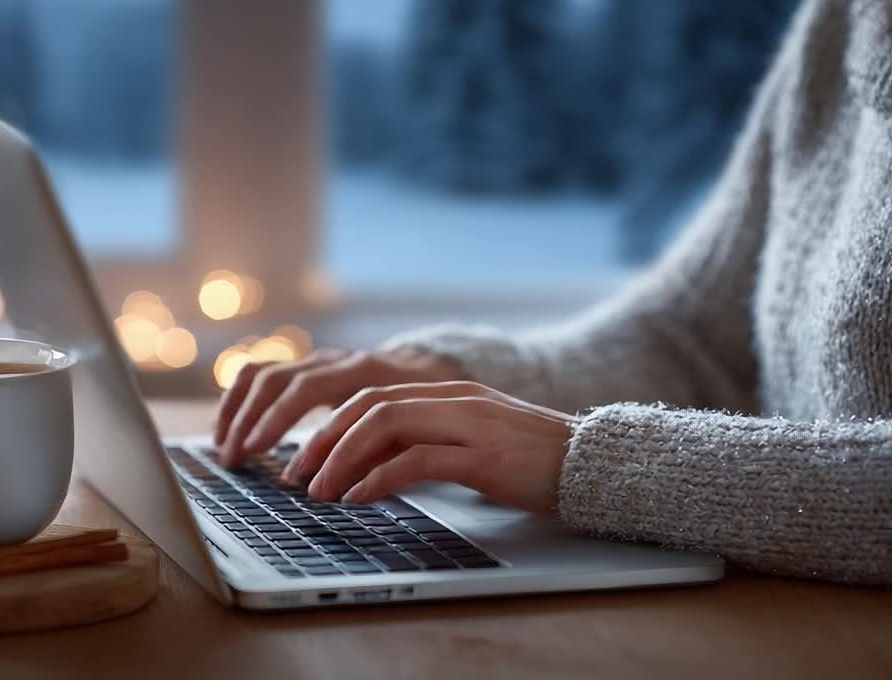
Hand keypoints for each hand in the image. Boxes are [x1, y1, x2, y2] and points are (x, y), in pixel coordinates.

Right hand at [214, 347, 465, 465]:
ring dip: (235, 410)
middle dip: (247, 420)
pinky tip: (228, 430)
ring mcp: (312, 360)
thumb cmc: (422, 408)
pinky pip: (258, 375)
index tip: (256, 450)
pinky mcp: (301, 368)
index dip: (277, 419)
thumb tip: (335, 486)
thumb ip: (375, 454)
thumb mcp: (411, 431)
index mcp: (359, 370)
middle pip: (273, 380)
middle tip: (233, 459)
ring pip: (259, 374)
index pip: (304, 389)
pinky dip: (237, 401)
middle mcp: (330, 360)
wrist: (428, 371)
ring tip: (224, 448)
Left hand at [285, 381, 576, 513]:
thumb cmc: (535, 462)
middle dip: (323, 439)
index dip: (330, 426)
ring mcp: (470, 424)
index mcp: (449, 393)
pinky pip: (417, 459)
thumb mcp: (474, 443)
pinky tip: (359, 498)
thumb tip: (372, 466)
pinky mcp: (483, 456)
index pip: (372, 396)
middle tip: (295, 475)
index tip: (303, 458)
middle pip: (369, 405)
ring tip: (319, 491)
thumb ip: (429, 442)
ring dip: (342, 458)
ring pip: (385, 425)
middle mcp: (454, 399)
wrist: (596, 467)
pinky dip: (379, 478)